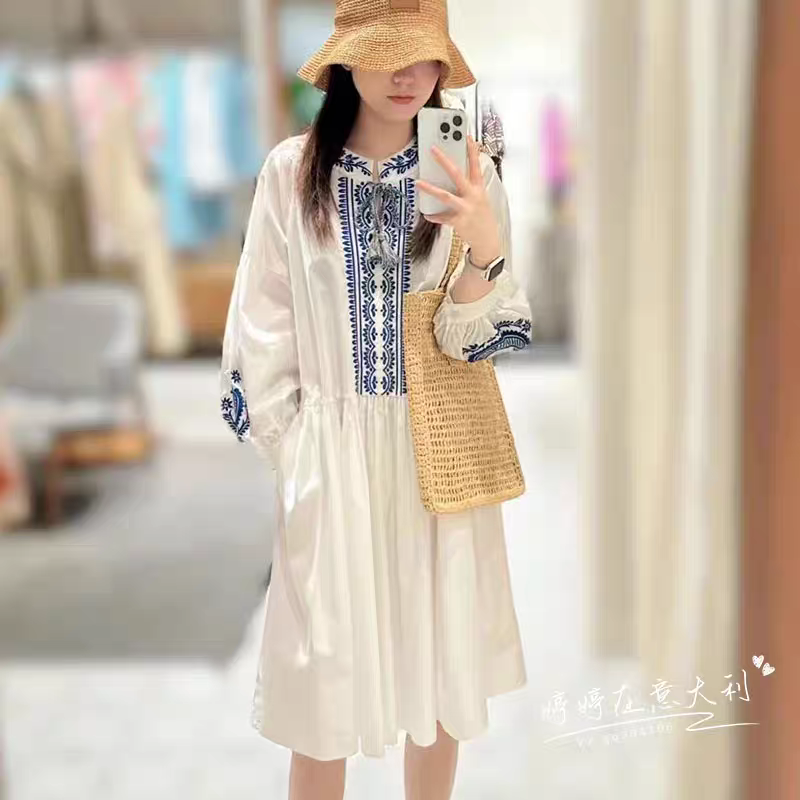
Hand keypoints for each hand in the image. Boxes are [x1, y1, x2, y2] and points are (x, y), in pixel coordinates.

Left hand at [416, 134, 501, 264]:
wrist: (487, 240)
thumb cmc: (482, 217)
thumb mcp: (481, 199)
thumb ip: (470, 187)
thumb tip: (453, 175)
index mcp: (479, 188)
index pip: (476, 165)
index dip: (472, 150)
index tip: (465, 136)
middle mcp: (473, 196)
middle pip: (457, 174)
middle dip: (444, 161)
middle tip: (433, 150)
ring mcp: (466, 208)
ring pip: (445, 196)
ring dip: (430, 189)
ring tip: (418, 182)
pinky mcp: (459, 221)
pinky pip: (442, 217)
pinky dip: (433, 216)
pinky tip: (427, 214)